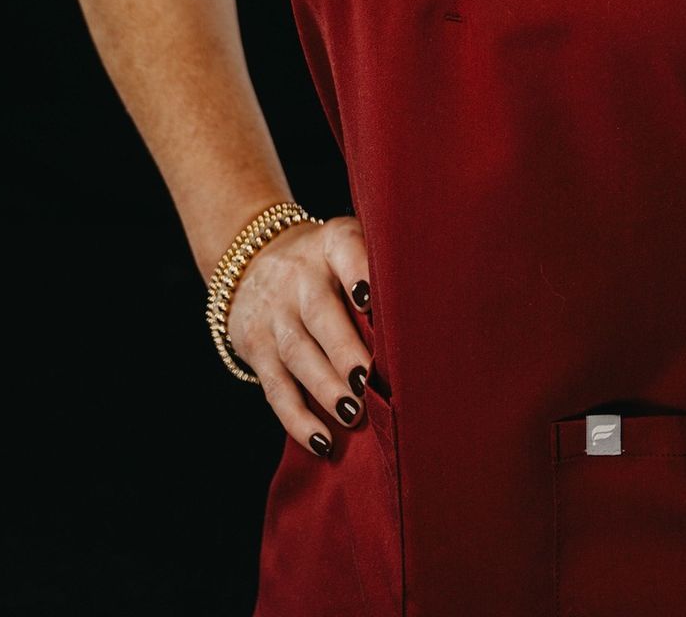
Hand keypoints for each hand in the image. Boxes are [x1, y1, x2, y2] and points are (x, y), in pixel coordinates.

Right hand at [226, 213, 376, 457]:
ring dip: (326, 388)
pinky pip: (275, 388)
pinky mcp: (256, 349)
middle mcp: (298, 277)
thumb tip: (434, 314)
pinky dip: (298, 419)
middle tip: (370, 382)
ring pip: (297, 353)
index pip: (344, 249)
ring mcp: (274, 314)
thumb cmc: (326, 263)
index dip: (359, 271)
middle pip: (320, 313)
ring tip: (354, 413)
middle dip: (345, 351)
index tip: (371, 298)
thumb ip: (383, 269)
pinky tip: (322, 440)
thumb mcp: (349, 245)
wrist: (251, 261)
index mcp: (331, 244)